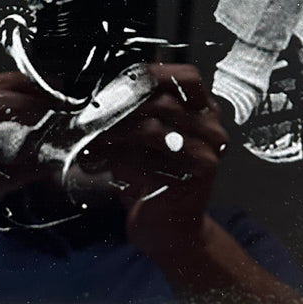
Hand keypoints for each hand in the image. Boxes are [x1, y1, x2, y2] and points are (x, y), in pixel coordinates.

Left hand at [83, 64, 227, 257]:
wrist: (169, 230)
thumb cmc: (154, 180)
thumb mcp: (145, 139)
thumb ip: (138, 109)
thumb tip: (111, 78)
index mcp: (204, 113)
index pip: (186, 76)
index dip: (153, 72)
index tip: (119, 79)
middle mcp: (211, 128)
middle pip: (164, 99)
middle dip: (122, 104)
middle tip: (93, 112)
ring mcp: (207, 150)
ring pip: (153, 124)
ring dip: (114, 129)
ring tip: (91, 137)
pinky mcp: (194, 173)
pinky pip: (148, 154)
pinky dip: (117, 156)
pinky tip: (98, 162)